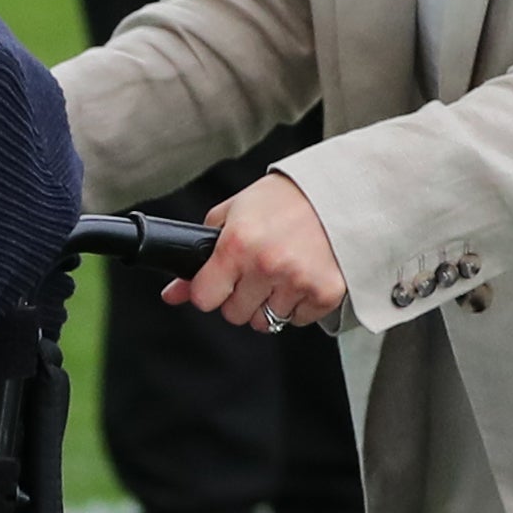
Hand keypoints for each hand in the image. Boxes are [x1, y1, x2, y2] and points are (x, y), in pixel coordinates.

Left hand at [167, 171, 348, 332]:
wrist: (338, 191)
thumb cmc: (283, 199)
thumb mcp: (233, 214)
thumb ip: (201, 253)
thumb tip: (173, 294)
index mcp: (238, 244)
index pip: (204, 298)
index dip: (208, 290)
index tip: (218, 281)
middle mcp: (266, 265)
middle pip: (234, 314)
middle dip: (239, 298)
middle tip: (255, 272)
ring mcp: (298, 281)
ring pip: (267, 321)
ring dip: (270, 303)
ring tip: (281, 272)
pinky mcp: (326, 293)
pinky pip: (298, 320)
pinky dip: (298, 305)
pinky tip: (303, 276)